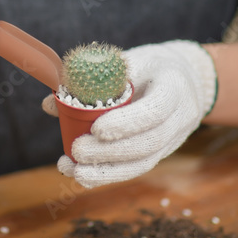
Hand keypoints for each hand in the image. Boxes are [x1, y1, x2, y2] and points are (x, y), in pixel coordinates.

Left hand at [43, 40, 216, 187]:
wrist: (187, 79)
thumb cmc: (150, 66)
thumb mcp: (128, 61)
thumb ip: (93, 79)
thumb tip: (51, 103)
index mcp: (174, 87)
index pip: (155, 110)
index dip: (127, 123)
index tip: (96, 128)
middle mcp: (180, 117)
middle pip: (148, 143)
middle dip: (110, 152)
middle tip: (77, 150)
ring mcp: (174, 139)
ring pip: (144, 163)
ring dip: (106, 172)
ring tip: (74, 171)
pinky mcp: (161, 153)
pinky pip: (137, 168)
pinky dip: (109, 175)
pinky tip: (82, 176)